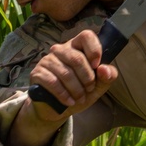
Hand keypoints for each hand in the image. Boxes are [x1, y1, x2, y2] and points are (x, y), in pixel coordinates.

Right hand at [8, 28, 117, 145]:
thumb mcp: (98, 86)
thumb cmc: (78, 92)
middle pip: (77, 58)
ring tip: (80, 98)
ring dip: (77, 90)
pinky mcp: (37, 73)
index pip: (86, 36)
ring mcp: (47, 60)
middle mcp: (61, 50)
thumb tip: (104, 69)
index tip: (97, 66)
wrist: (57, 109)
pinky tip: (69, 101)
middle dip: (87, 78)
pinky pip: (53, 82)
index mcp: (77, 47)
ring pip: (66, 73)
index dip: (94, 50)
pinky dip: (64, 95)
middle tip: (89, 89)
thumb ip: (107, 77)